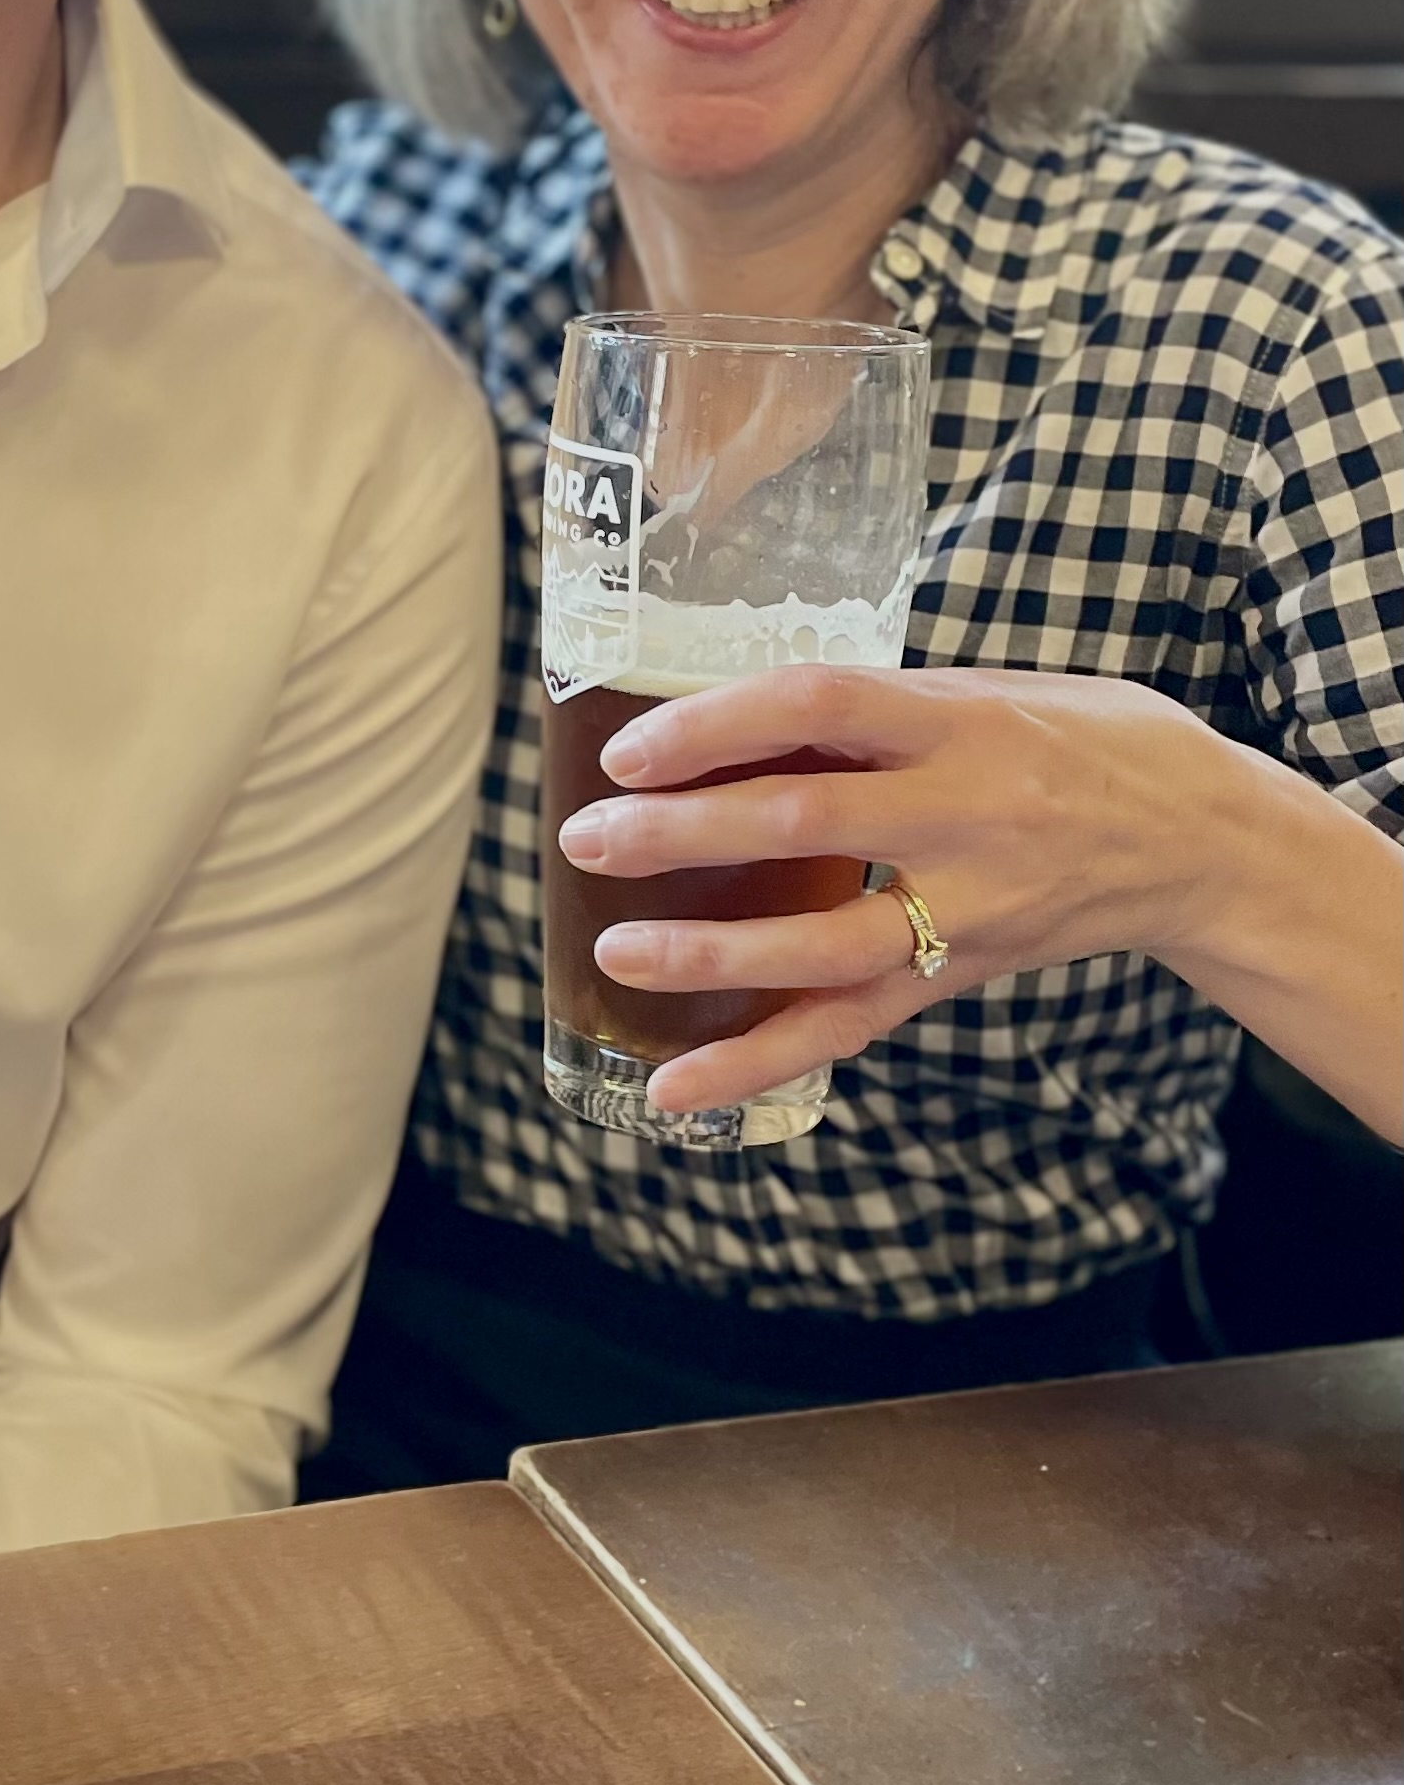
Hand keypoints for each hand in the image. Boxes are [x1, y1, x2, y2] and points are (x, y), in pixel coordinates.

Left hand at [553, 664, 1230, 1117]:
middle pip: (804, 824)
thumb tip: (721, 719)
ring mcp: (967, 905)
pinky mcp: (959, 974)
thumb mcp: (980, 692)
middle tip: (587, 839)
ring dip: (708, 954)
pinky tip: (676, 1091)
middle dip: (682, 834)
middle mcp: (965, 814)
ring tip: (615, 954)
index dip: (716, 724)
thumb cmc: (1073, 739)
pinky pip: (849, 1026)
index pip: (819, 707)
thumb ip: (869, 713)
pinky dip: (756, 1064)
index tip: (629, 747)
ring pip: (823, 943)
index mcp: (958, 721)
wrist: (1199, 834)